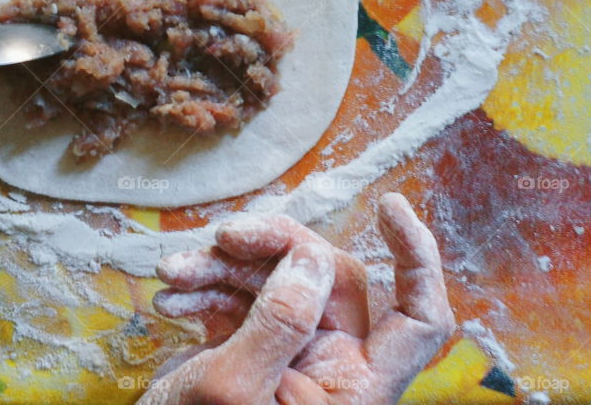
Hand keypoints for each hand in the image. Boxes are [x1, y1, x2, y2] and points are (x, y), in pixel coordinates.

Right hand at [141, 193, 454, 404]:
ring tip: (173, 272)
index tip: (387, 205)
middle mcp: (333, 365)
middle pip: (328, 277)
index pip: (419, 319)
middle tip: (225, 236)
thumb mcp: (235, 387)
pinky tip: (171, 296)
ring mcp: (291, 351)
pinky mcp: (251, 343)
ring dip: (222, 266)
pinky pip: (242, 295)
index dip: (416, 259)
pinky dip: (205, 287)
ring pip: (278, 277)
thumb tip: (313, 258)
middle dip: (274, 248)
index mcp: (355, 388)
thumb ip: (280, 322)